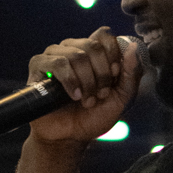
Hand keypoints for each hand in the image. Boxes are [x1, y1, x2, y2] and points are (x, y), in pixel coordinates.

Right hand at [25, 28, 141, 146]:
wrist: (70, 137)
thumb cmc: (93, 116)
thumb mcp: (122, 97)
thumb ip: (132, 73)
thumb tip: (134, 46)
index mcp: (93, 53)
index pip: (103, 35)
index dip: (112, 54)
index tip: (114, 76)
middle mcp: (73, 49)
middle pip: (93, 45)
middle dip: (101, 74)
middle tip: (101, 94)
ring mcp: (55, 56)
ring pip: (76, 55)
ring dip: (86, 82)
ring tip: (86, 100)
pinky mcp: (38, 66)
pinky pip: (57, 63)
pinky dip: (70, 81)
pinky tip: (73, 95)